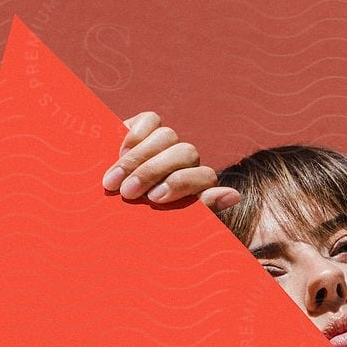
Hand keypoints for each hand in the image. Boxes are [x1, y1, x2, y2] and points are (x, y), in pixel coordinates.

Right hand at [102, 111, 241, 212]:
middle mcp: (186, 162)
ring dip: (139, 159)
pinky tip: (118, 154)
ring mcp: (167, 143)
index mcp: (197, 187)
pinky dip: (134, 136)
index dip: (182, 183)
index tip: (156, 199)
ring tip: (114, 182)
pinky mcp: (145, 128)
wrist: (113, 210)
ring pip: (167, 136)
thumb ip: (200, 211)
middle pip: (185, 153)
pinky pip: (150, 120)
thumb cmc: (141, 225)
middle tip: (129, 193)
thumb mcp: (166, 226)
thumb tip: (234, 195)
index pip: (206, 177)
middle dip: (153, 172)